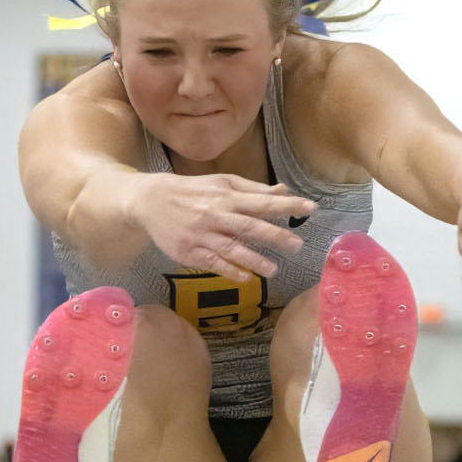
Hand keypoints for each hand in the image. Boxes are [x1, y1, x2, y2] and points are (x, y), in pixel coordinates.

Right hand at [136, 173, 315, 282]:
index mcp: (227, 196)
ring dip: (254, 260)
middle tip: (297, 245)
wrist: (151, 202)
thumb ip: (254, 190)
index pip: (262, 202)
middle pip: (250, 226)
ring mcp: (202, 235)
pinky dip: (229, 271)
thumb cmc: (193, 191)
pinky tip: (245, 278)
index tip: (310, 208)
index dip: (287, 205)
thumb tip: (285, 190)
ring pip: (231, 249)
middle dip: (276, 236)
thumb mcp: (222, 183)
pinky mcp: (190, 252)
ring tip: (274, 270)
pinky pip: (213, 263)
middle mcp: (216, 215)